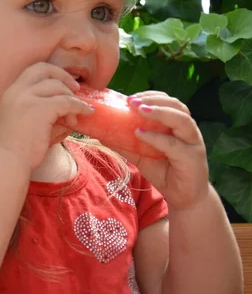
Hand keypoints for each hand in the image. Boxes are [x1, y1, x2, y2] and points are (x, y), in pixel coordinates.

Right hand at [0, 62, 93, 170]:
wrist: (8, 163)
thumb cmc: (18, 150)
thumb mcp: (28, 123)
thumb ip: (45, 111)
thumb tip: (71, 108)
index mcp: (11, 93)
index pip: (33, 70)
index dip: (52, 73)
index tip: (64, 84)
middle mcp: (17, 91)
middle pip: (45, 69)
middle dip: (64, 76)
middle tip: (77, 90)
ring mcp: (27, 98)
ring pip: (58, 87)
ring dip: (72, 99)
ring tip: (75, 118)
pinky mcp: (40, 108)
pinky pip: (67, 102)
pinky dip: (79, 107)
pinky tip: (86, 114)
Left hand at [114, 91, 208, 210]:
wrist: (183, 197)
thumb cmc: (163, 172)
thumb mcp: (140, 156)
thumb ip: (125, 144)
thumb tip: (101, 134)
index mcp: (176, 125)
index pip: (167, 102)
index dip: (150, 96)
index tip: (130, 97)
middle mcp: (187, 130)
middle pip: (176, 105)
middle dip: (153, 100)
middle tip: (131, 101)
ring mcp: (192, 142)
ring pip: (181, 119)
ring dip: (159, 111)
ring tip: (139, 109)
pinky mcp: (192, 157)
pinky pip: (174, 144)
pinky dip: (156, 137)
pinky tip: (140, 133)